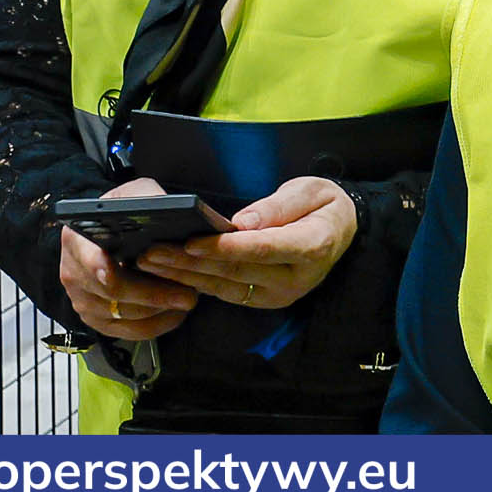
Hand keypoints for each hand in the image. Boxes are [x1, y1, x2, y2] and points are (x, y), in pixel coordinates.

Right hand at [58, 176, 196, 342]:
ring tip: (187, 301)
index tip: (112, 273)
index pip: (87, 259)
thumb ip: (146, 199)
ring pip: (121, 315)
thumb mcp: (135, 193)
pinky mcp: (96, 318)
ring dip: (157, 312)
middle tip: (188, 294)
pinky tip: (175, 314)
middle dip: (153, 295)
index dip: (98, 268)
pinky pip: (124, 332)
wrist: (107, 230)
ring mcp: (82, 299)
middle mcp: (73, 273)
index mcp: (77, 240)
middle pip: (112, 293)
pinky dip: (153, 326)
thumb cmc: (125, 211)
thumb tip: (166, 210)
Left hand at [136, 177, 356, 313]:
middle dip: (190, 261)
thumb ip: (279, 206)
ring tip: (150, 262)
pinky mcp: (263, 301)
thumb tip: (242, 222)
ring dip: (184, 275)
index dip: (224, 247)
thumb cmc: (325, 206)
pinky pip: (225, 293)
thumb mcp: (312, 191)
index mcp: (312, 247)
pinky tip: (170, 273)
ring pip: (224, 286)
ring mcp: (278, 295)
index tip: (190, 241)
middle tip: (153, 251)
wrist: (340, 232)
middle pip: (236, 271)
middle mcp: (295, 279)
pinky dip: (195, 283)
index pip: (262, 249)